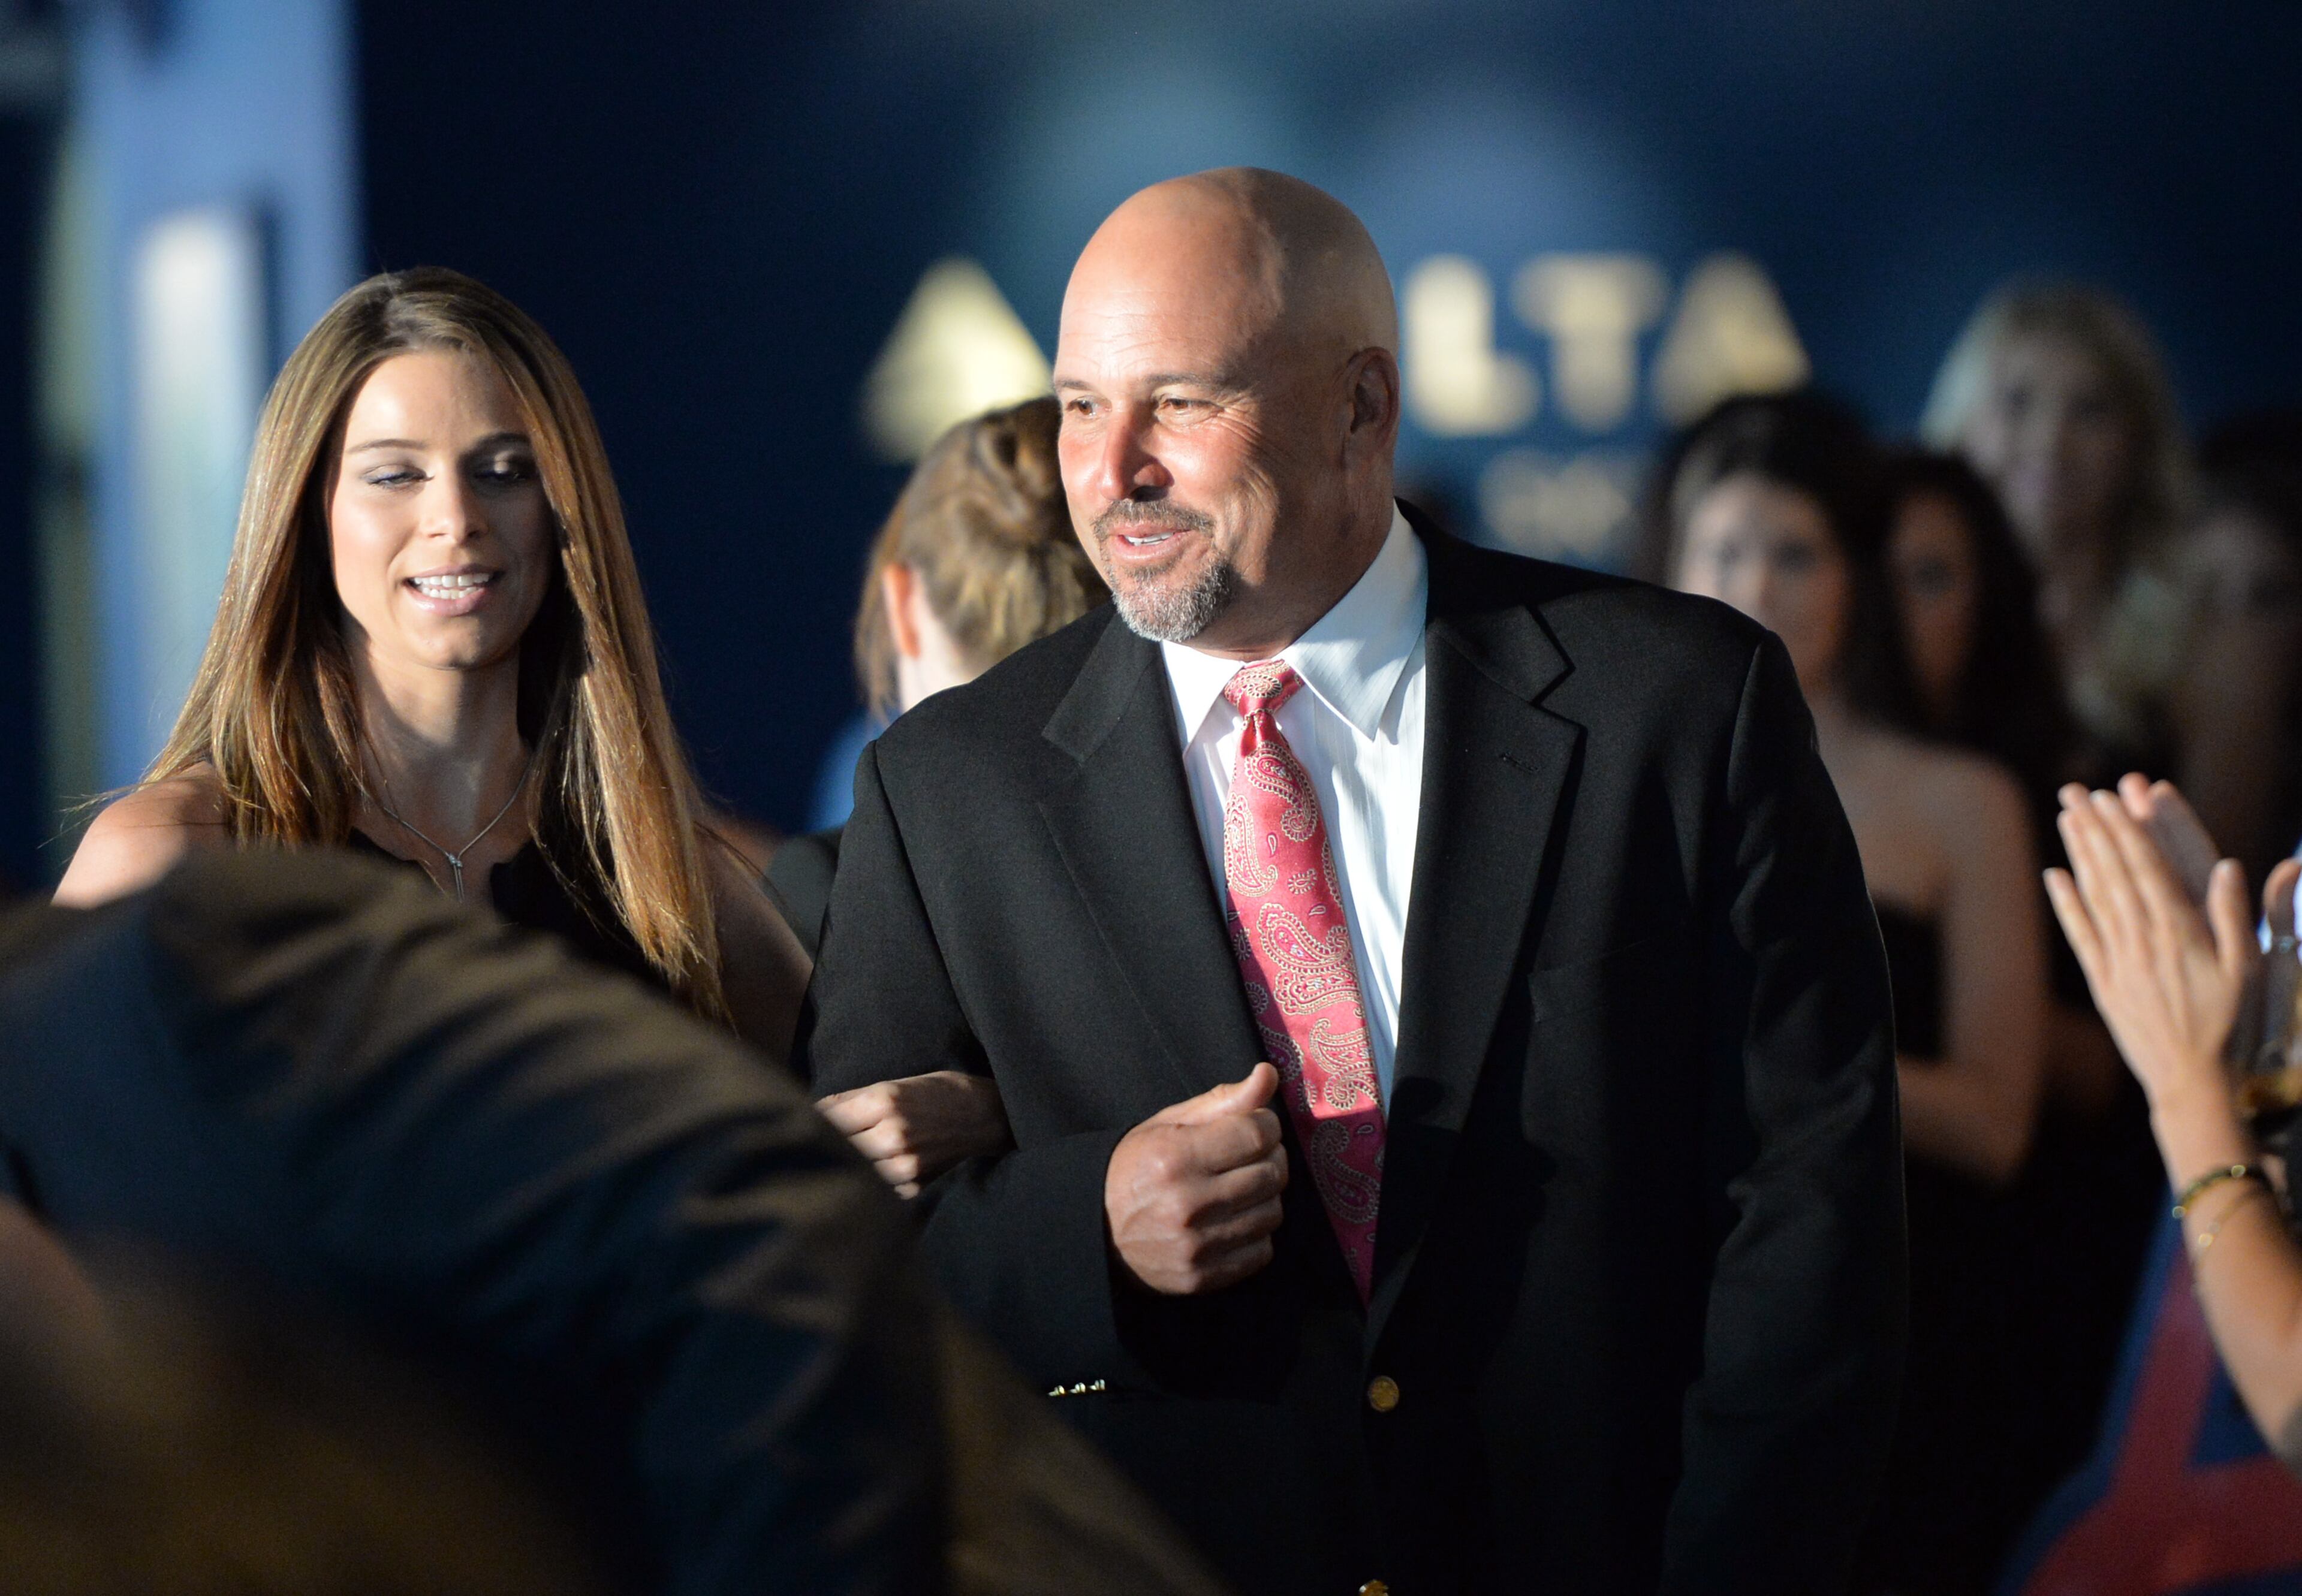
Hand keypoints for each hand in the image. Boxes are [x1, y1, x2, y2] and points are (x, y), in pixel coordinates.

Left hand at [817, 1070, 1012, 1196]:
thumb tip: (812, 1113)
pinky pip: (876, 1190)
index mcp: (883, 1102)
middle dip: (821, 1146)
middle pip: (835, 1148)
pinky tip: (866, 1176)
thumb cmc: (938, 1092)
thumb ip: (852, 1100)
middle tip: (805, 1148)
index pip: (825, 1118)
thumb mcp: (894, 1083)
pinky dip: (867, 1184)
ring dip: (842, 1168)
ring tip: (833, 1164)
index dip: (808, 1121)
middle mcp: (892, 1136)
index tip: (795, 1123)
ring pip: (853, 1173)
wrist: (985, 1115)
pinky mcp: (914, 1186)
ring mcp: (904, 1165)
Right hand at [1105, 1063, 1288, 1294]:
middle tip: (1249, 1155)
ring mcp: (1195, 1246)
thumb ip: (1223, 1100)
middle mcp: (1187, 1203)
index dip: (1266, 1124)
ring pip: (1272, 1213)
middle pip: (1271, 1173)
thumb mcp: (1169, 1124)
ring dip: (1265, 1196)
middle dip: (1270, 1157)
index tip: (1255, 1125)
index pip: (1257, 1134)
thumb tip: (1268, 1074)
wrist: (1096, 1231)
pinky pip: (1262, 1251)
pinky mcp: (1201, 1277)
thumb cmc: (1136, 1167)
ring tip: (1239, 1188)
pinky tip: (1232, 1220)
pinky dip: (1256, 1233)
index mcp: (1175, 1156)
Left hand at [2043, 786, 2259, 1114]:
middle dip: (2095, 829)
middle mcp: (2142, 939)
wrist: (2190, 1079)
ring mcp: (2118, 960)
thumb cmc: (2228, 1023)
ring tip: (2065, 818)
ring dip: (2078, 855)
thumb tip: (2230, 865)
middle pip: (2114, 873)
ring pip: (2094, 896)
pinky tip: (2053, 875)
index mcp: (2179, 931)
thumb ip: (2234, 916)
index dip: (2127, 830)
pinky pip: (2080, 935)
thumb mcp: (2247, 968)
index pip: (2147, 868)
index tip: (2112, 798)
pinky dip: (2065, 904)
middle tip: (2075, 792)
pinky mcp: (2102, 981)